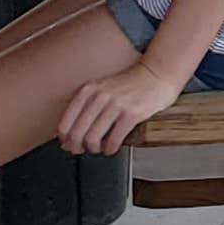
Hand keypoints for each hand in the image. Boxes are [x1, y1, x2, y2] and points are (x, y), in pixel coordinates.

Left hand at [60, 61, 183, 154]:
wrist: (158, 74)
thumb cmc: (131, 83)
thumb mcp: (102, 87)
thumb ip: (87, 106)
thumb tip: (71, 136)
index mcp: (88, 90)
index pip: (65, 122)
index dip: (65, 139)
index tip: (69, 144)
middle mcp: (100, 96)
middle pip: (77, 133)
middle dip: (78, 147)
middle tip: (82, 150)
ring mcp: (116, 104)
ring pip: (93, 138)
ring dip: (94, 149)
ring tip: (99, 149)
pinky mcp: (132, 113)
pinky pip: (114, 139)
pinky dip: (110, 148)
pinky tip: (112, 148)